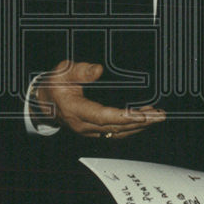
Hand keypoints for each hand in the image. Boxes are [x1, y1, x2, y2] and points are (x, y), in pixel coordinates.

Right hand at [33, 60, 164, 137]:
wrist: (44, 102)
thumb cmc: (54, 86)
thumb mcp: (62, 72)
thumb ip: (80, 70)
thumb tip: (98, 70)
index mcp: (74, 110)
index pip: (102, 116)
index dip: (123, 117)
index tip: (141, 115)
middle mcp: (83, 125)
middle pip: (115, 127)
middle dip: (140, 122)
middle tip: (159, 116)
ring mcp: (89, 131)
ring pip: (118, 133)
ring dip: (139, 126)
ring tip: (157, 117)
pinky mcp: (94, 132)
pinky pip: (115, 133)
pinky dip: (132, 128)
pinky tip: (144, 120)